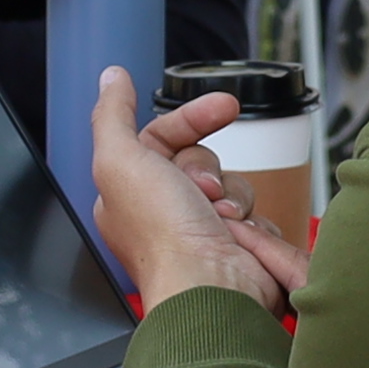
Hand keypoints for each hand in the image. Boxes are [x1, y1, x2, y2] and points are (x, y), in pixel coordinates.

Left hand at [88, 74, 306, 307]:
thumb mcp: (121, 161)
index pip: (162, 137)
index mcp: (129, 193)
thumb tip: (111, 78)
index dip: (191, 119)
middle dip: (208, 168)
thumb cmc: (163, 237)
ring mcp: (202, 230)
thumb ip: (113, 115)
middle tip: (203, 190)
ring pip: (233, 183)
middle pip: (201, 158)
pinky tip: (240, 238)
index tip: (222, 107)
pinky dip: (254, 222)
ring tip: (222, 220)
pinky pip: (257, 213)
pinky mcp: (238, 246)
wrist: (213, 289)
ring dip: (233, 195)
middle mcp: (163, 212)